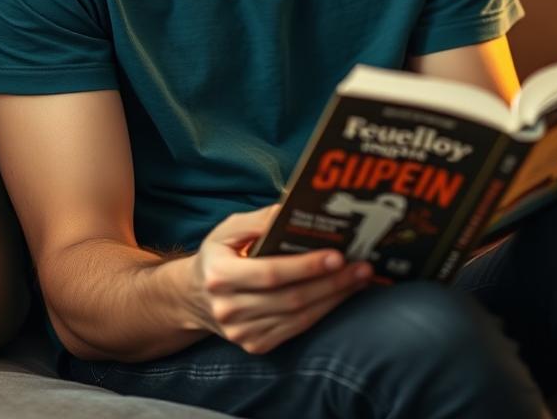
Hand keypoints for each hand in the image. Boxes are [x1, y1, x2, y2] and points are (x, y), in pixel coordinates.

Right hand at [185, 204, 373, 354]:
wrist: (194, 296)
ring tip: (359, 279)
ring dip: (334, 298)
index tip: (337, 255)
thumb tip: (292, 210)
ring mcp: (242, 332)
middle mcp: (229, 309)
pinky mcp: (255, 345)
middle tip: (362, 267)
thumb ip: (259, 220)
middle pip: (290, 298)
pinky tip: (340, 296)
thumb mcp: (228, 229)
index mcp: (220, 275)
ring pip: (298, 318)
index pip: (270, 273)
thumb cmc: (218, 254)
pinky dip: (322, 313)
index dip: (306, 267)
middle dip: (332, 283)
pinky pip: (296, 330)